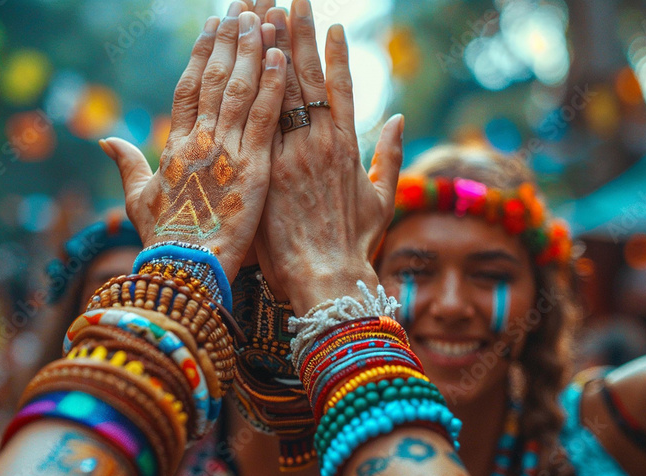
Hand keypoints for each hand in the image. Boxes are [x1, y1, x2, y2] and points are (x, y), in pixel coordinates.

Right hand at [100, 4, 286, 280]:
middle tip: (242, 6)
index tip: (212, 26)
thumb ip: (127, 165)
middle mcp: (199, 140)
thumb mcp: (138, 199)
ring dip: (252, 50)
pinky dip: (273, 85)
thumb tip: (106, 140)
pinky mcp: (252, 166)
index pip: (188, 88)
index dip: (201, 54)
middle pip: (215, 78)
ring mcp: (226, 151)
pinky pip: (265, 117)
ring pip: (240, 89)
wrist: (184, 269)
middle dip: (229, 40)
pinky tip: (282, 56)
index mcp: (174, 146)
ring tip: (263, 17)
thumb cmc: (163, 240)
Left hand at [254, 0, 404, 313]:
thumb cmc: (354, 245)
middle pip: (307, 77)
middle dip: (300, 33)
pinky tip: (251, 61)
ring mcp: (293, 153)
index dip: (334, 54)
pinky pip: (260, 121)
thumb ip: (389, 157)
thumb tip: (394, 119)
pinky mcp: (269, 169)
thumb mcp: (382, 201)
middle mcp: (322, 142)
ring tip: (267, 10)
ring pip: (281, 89)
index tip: (332, 24)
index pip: (340, 88)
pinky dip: (257, 88)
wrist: (326, 278)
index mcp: (348, 148)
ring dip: (274, 48)